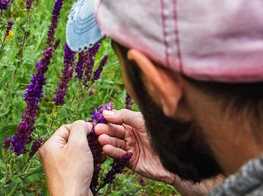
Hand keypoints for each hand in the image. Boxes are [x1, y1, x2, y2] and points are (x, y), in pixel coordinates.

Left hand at [39, 121, 92, 195]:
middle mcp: (52, 154)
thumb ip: (80, 128)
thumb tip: (84, 123)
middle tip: (99, 144)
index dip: (81, 128)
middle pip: (73, 139)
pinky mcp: (68, 174)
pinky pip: (79, 161)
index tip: (94, 132)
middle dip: (88, 140)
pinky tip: (98, 162)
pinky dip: (89, 160)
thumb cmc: (74, 172)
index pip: (67, 127)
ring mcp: (59, 165)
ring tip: (100, 154)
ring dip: (91, 150)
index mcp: (50, 145)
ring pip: (78, 150)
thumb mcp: (78, 144)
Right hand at [94, 109, 223, 194]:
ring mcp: (130, 148)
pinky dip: (112, 152)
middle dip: (105, 130)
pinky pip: (119, 155)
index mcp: (133, 124)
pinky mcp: (131, 160)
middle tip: (97, 129)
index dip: (108, 119)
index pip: (117, 120)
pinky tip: (106, 148)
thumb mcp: (142, 121)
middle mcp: (130, 135)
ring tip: (101, 139)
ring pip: (115, 143)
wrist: (176, 157)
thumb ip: (125, 116)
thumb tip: (106, 112)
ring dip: (107, 141)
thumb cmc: (161, 135)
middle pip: (114, 132)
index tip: (99, 118)